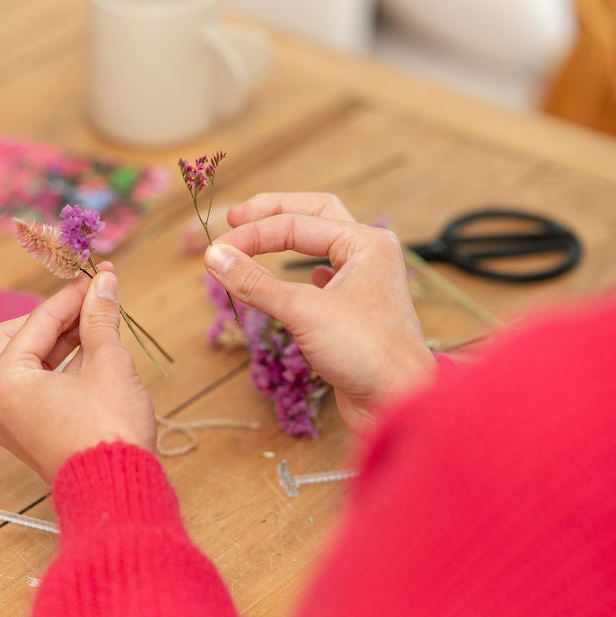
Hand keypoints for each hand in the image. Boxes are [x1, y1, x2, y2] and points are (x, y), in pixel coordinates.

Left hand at [0, 268, 155, 481]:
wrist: (117, 492)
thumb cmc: (109, 430)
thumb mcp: (109, 363)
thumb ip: (101, 318)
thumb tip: (104, 281)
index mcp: (3, 379)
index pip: (38, 321)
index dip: (72, 295)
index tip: (99, 275)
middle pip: (20, 337)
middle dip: (59, 318)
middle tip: (94, 301)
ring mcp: (9, 421)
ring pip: (30, 363)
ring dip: (64, 342)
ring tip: (101, 324)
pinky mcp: (28, 434)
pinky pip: (37, 388)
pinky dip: (62, 369)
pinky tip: (94, 354)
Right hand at [203, 192, 434, 431]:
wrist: (401, 403)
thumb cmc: (366, 353)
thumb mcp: (303, 311)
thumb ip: (255, 282)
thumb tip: (214, 256)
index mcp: (366, 243)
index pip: (296, 223)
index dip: (252, 233)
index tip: (215, 251)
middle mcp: (368, 255)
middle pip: (314, 215)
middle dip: (273, 213)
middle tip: (235, 216)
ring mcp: (364, 282)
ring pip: (319, 244)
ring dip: (286, 238)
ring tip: (254, 239)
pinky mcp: (355, 311)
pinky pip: (324, 277)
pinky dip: (300, 271)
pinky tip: (292, 278)